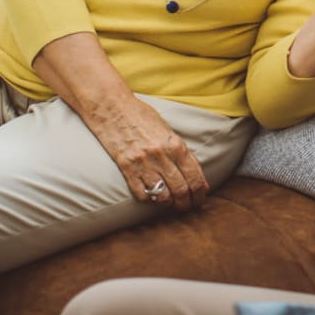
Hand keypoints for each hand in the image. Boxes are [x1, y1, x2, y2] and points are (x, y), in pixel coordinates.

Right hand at [88, 95, 209, 211]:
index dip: (200, 194)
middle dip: (186, 203)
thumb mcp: (168, 131)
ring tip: (169, 202)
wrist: (113, 107)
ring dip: (168, 203)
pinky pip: (141, 194)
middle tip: (186, 207)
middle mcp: (161, 156)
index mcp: (176, 145)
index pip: (195, 177)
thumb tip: (200, 178)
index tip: (200, 200)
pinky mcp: (126, 168)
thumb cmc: (142, 117)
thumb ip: (184, 154)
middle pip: (181, 190)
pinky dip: (148, 198)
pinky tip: (150, 194)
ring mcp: (143, 163)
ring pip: (162, 196)